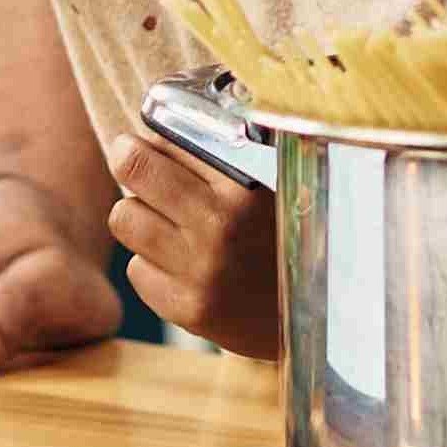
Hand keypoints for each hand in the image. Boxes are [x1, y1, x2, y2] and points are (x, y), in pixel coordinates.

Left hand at [101, 129, 282, 358]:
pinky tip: (181, 264)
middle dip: (129, 161)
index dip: (152, 137)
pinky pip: (136, 269)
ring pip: (124, 218)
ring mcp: (200, 271)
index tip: (149, 141)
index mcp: (247, 185)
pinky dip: (151, 263)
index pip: (168, 139)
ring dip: (138, 215)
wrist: (322, 317)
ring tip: (163, 219)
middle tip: (132, 162)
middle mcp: (219, 226)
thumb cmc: (296, 236)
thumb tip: (168, 128)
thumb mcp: (279, 183)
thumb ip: (234, 153)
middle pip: (133, 169)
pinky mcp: (186, 308)